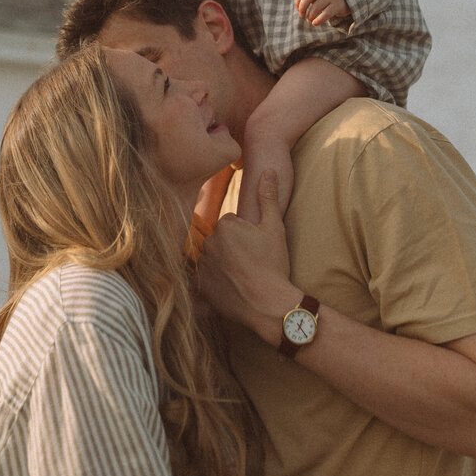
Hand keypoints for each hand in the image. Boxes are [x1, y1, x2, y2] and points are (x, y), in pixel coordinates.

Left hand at [197, 170, 295, 336]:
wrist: (269, 304)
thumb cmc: (274, 265)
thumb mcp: (274, 228)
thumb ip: (268, 197)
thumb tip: (268, 171)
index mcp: (226, 225)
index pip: (231, 224)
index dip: (246, 237)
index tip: (256, 249)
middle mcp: (210, 242)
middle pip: (220, 241)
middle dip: (232, 249)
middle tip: (251, 264)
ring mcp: (203, 264)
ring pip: (212, 259)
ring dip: (222, 265)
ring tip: (242, 278)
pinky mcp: (200, 286)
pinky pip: (202, 280)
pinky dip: (212, 283)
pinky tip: (228, 289)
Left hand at [290, 0, 349, 25]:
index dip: (297, 0)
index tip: (298, 8)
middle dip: (302, 7)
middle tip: (301, 15)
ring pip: (317, 6)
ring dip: (310, 16)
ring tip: (309, 20)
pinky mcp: (337, 6)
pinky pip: (326, 13)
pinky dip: (319, 20)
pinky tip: (314, 23)